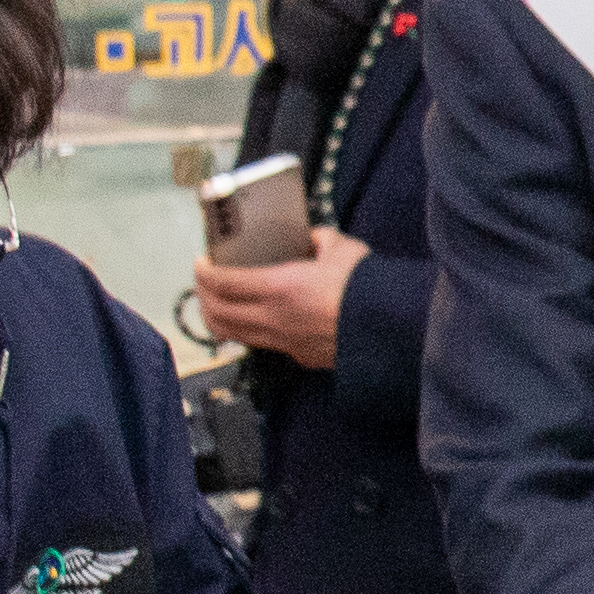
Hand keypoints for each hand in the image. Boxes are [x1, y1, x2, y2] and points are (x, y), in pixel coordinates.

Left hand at [187, 228, 368, 370]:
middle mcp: (275, 319)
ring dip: (217, 319)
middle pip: (218, 313)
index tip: (200, 263)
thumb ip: (318, 239)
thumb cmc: (368, 287)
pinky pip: (260, 344)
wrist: (392, 328)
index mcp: (280, 287)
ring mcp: (285, 342)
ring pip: (233, 335)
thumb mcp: (341, 248)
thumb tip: (309, 237)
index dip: (204, 273)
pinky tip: (250, 321)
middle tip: (204, 283)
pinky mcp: (298, 356)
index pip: (223, 283)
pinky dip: (245, 332)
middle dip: (203, 296)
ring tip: (216, 305)